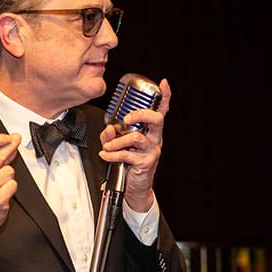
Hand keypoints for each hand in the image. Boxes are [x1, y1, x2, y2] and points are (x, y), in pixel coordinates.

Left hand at [98, 78, 171, 211]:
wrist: (135, 187)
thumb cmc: (129, 163)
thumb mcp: (119, 145)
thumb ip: (112, 134)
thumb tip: (109, 128)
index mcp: (151, 130)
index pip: (161, 110)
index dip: (165, 96)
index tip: (164, 84)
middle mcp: (155, 138)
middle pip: (157, 119)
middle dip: (141, 114)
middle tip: (127, 119)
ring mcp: (152, 150)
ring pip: (137, 137)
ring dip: (118, 140)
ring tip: (108, 146)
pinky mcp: (146, 162)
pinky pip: (127, 154)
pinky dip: (112, 154)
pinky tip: (105, 155)